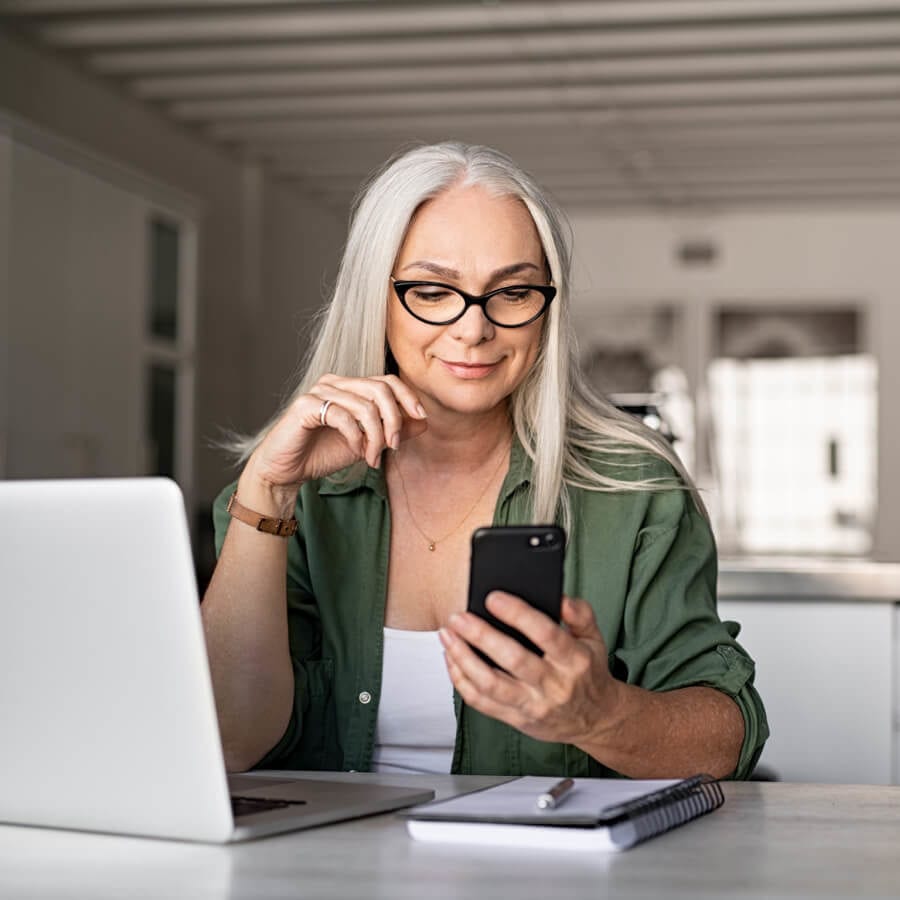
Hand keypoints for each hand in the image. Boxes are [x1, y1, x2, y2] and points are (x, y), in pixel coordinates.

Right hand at [247, 374, 428, 491]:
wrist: (287, 471)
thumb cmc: (323, 454)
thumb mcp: (367, 444)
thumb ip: (392, 431)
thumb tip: (423, 421)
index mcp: (349, 387)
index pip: (387, 380)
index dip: (408, 396)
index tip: (421, 417)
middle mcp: (335, 383)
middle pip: (380, 389)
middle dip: (394, 420)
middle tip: (393, 447)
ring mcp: (318, 391)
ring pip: (365, 405)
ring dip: (375, 436)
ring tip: (372, 458)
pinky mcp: (305, 406)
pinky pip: (342, 416)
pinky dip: (355, 436)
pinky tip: (356, 451)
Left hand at [440, 593, 621, 746]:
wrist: (596, 720)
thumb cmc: (588, 673)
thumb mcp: (594, 638)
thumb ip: (579, 614)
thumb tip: (560, 597)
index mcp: (574, 660)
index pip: (545, 634)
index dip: (518, 614)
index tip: (493, 598)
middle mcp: (554, 685)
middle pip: (512, 659)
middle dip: (481, 636)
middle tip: (459, 617)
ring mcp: (533, 705)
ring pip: (491, 684)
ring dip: (463, 658)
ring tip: (447, 635)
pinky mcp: (517, 720)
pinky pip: (482, 703)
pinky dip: (461, 681)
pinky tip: (452, 659)